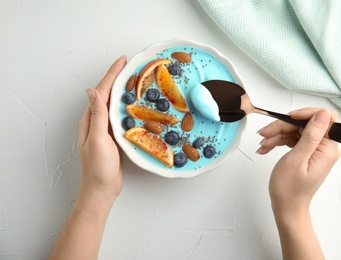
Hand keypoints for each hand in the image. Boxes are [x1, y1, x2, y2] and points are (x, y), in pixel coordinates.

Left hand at [50, 56, 126, 259]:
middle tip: (133, 67)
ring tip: (137, 81)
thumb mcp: (97, 140)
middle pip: (108, 94)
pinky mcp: (114, 137)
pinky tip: (138, 106)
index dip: (112, 75)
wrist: (102, 190)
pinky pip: (121, 117)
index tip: (123, 61)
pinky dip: (129, 107)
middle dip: (119, 79)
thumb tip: (92, 90)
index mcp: (91, 120)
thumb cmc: (98, 168)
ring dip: (124, 91)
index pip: (101, 91)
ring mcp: (106, 130)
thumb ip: (97, 116)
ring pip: (115, 105)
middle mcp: (97, 121)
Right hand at [257, 108, 339, 258]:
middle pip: (305, 124)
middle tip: (264, 134)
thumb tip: (322, 114)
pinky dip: (279, 141)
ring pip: (296, 130)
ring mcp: (316, 150)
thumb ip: (311, 135)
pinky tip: (266, 148)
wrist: (286, 207)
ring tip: (262, 145)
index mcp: (328, 148)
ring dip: (277, 134)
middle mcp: (325, 147)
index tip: (287, 118)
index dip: (305, 114)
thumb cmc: (290, 189)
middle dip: (283, 127)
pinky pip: (293, 139)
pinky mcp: (307, 153)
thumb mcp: (297, 159)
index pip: (324, 118)